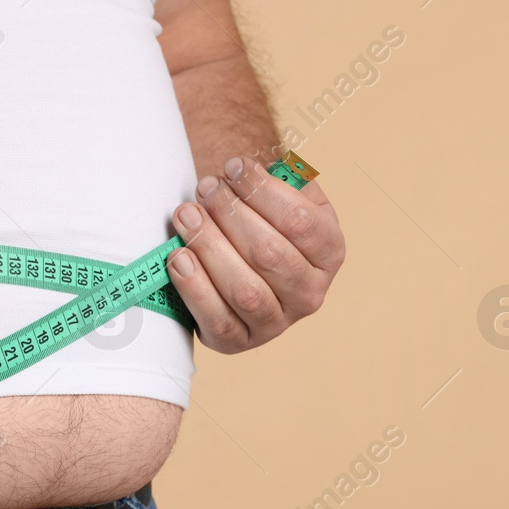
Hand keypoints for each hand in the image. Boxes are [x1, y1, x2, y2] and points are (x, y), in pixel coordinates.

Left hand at [165, 156, 344, 353]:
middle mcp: (310, 293)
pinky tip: (179, 258)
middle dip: (230, 215)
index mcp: (329, 252)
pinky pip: (218, 320)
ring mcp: (277, 323)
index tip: (232, 167)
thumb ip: (276, 180)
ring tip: (186, 216)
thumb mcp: (282, 196)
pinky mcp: (239, 341)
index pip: (300, 222)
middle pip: (269, 255)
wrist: (241, 258)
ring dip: (209, 247)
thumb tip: (244, 171)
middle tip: (205, 189)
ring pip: (245, 290)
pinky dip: (195, 288)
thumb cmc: (260, 218)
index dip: (262, 191)